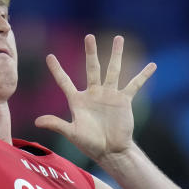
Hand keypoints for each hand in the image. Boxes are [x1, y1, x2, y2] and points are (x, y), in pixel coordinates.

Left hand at [35, 34, 155, 161]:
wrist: (111, 151)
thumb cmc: (90, 144)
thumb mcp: (72, 133)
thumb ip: (56, 124)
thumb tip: (37, 121)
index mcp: (78, 100)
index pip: (65, 82)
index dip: (57, 70)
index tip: (49, 56)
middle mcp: (94, 93)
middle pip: (92, 68)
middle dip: (91, 52)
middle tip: (89, 36)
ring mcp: (109, 95)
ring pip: (113, 70)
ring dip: (116, 54)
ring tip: (118, 38)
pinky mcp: (124, 100)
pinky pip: (134, 85)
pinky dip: (143, 75)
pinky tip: (152, 65)